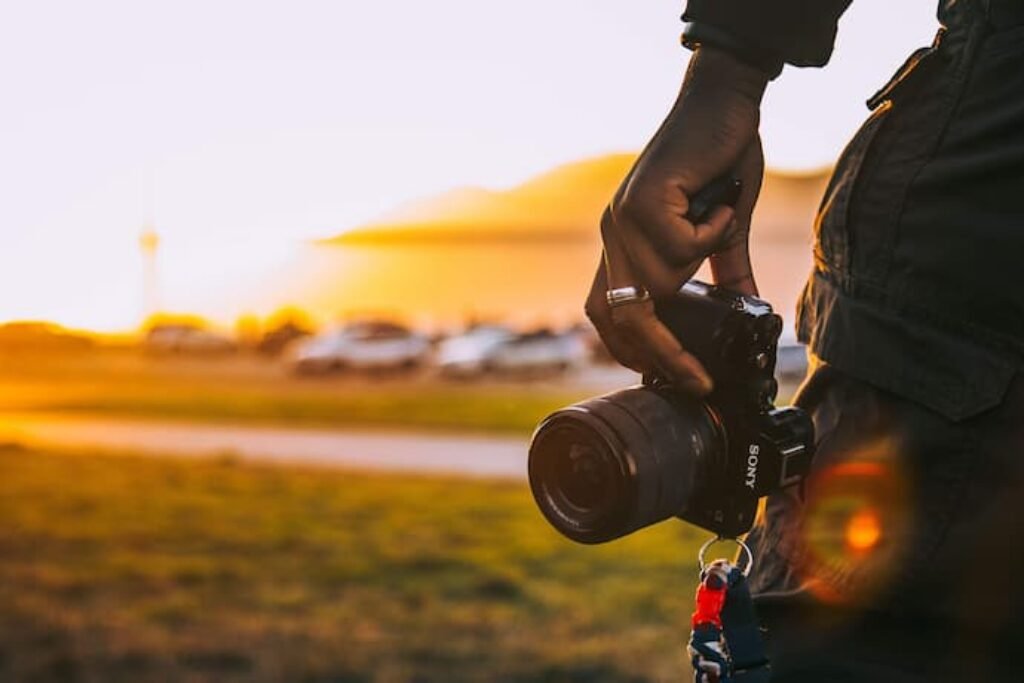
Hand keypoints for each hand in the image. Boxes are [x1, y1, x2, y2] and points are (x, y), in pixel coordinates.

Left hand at [585, 47, 768, 394]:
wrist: (723, 104)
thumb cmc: (720, 163)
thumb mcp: (723, 229)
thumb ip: (724, 273)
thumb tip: (747, 312)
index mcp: (622, 246)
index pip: (605, 314)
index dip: (628, 352)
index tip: (665, 381)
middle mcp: (613, 236)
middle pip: (622, 317)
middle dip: (660, 356)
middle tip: (697, 380)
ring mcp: (621, 220)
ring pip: (656, 285)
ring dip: (699, 265)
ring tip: (718, 224)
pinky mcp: (641, 202)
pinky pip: (680, 247)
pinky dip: (710, 233)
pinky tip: (716, 204)